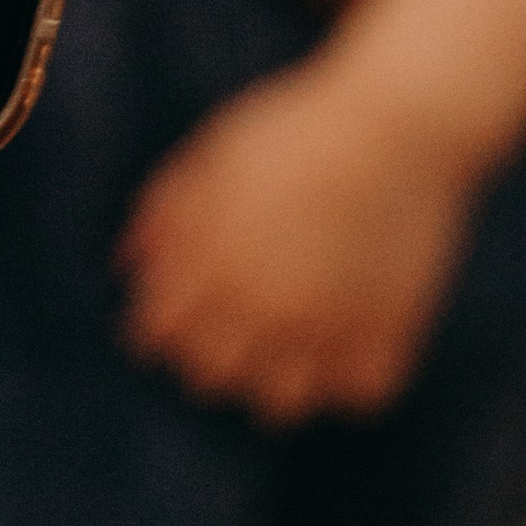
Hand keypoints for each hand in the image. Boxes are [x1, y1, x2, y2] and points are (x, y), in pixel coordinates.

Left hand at [117, 58, 474, 423]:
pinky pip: (358, 394)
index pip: (158, 333)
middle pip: (211, 378)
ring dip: (277, 379)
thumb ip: (168, 210)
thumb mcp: (216, 154)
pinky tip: (349, 342)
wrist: (397, 122)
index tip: (176, 317)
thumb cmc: (298, 129)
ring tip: (291, 344)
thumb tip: (128, 262)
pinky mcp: (386, 333)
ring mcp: (324, 327)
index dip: (160, 326)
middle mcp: (262, 305)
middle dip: (211, 356)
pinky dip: (350, 376)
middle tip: (235, 329)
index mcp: (211, 261)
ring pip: (281, 403)